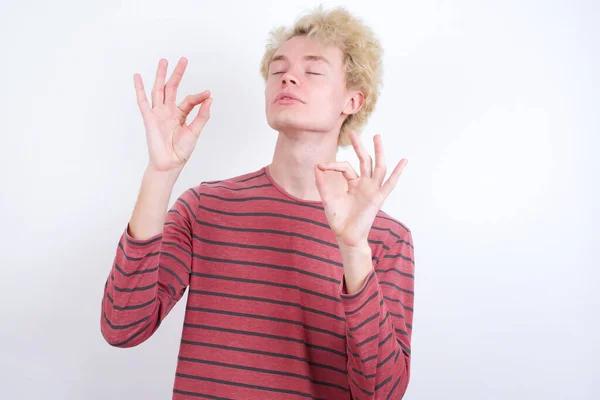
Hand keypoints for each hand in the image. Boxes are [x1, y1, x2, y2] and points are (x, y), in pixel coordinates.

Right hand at [134, 57, 211, 171]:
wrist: (169, 164)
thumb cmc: (181, 151)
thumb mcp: (195, 131)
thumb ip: (202, 115)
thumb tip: (210, 99)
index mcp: (180, 115)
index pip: (189, 100)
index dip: (199, 96)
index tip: (208, 94)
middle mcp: (168, 112)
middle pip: (172, 88)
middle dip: (177, 74)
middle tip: (183, 59)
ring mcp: (158, 113)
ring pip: (158, 90)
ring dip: (161, 75)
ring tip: (163, 61)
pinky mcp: (149, 118)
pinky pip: (142, 101)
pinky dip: (139, 89)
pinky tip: (137, 76)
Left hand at [314, 131, 407, 247]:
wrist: (345, 236)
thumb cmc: (338, 220)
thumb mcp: (328, 199)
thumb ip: (322, 184)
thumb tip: (316, 166)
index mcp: (353, 184)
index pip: (345, 166)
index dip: (333, 165)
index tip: (320, 166)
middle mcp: (364, 184)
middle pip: (364, 160)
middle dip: (359, 146)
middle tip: (353, 132)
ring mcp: (372, 190)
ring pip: (377, 167)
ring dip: (378, 152)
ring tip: (377, 137)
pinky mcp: (378, 198)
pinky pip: (390, 184)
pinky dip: (397, 173)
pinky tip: (403, 161)